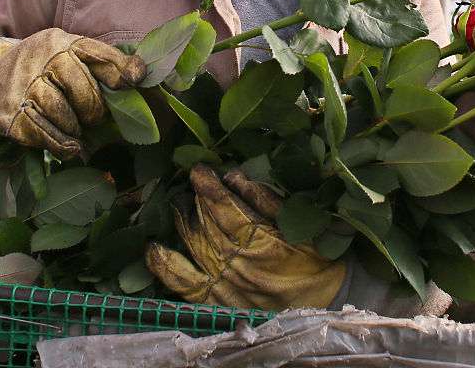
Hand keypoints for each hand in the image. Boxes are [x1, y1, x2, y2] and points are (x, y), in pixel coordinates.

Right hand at [0, 28, 144, 158]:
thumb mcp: (64, 56)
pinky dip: (61, 145)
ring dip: (75, 127)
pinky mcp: (6, 114)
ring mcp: (21, 85)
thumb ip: (98, 66)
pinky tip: (70, 147)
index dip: (118, 66)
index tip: (136, 79)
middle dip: (94, 110)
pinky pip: (43, 133)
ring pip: (63, 113)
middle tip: (94, 119)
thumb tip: (138, 77)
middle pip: (82, 88)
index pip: (94, 52)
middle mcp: (39, 58)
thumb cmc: (38, 71)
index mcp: (58, 42)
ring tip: (75, 128)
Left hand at [145, 164, 344, 310]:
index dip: (208, 186)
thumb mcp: (304, 228)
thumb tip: (236, 179)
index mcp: (261, 241)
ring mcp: (221, 281)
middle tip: (194, 179)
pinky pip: (180, 281)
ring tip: (179, 200)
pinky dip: (163, 264)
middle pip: (204, 220)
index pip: (225, 206)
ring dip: (181, 217)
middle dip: (196, 196)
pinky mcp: (213, 299)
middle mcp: (236, 261)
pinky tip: (152, 247)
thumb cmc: (315, 261)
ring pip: (192, 241)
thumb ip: (270, 203)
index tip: (200, 169)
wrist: (322, 305)